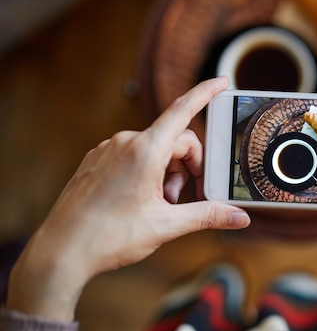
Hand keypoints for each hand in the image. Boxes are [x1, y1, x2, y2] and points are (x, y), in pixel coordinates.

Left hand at [7, 77, 249, 320]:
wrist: (62, 250)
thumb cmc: (110, 237)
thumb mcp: (167, 226)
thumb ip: (207, 215)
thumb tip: (240, 217)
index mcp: (145, 151)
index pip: (183, 110)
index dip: (206, 92)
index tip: (222, 80)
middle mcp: (125, 142)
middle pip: (174, 139)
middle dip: (188, 165)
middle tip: (183, 198)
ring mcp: (108, 150)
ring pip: (154, 149)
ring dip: (167, 172)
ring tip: (160, 204)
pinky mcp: (97, 160)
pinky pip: (133, 155)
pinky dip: (147, 172)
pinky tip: (140, 200)